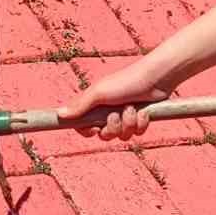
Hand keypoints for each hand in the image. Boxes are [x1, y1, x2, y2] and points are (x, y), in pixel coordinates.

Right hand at [54, 59, 173, 139]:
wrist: (156, 78)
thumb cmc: (126, 81)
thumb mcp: (99, 93)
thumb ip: (80, 105)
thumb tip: (59, 115)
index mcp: (94, 104)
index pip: (82, 125)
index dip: (87, 131)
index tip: (94, 130)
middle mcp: (108, 111)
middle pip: (104, 135)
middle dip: (112, 127)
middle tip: (116, 114)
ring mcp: (124, 115)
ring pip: (121, 136)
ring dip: (128, 124)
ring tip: (132, 108)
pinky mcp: (139, 119)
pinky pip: (137, 133)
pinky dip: (141, 123)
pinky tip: (144, 111)